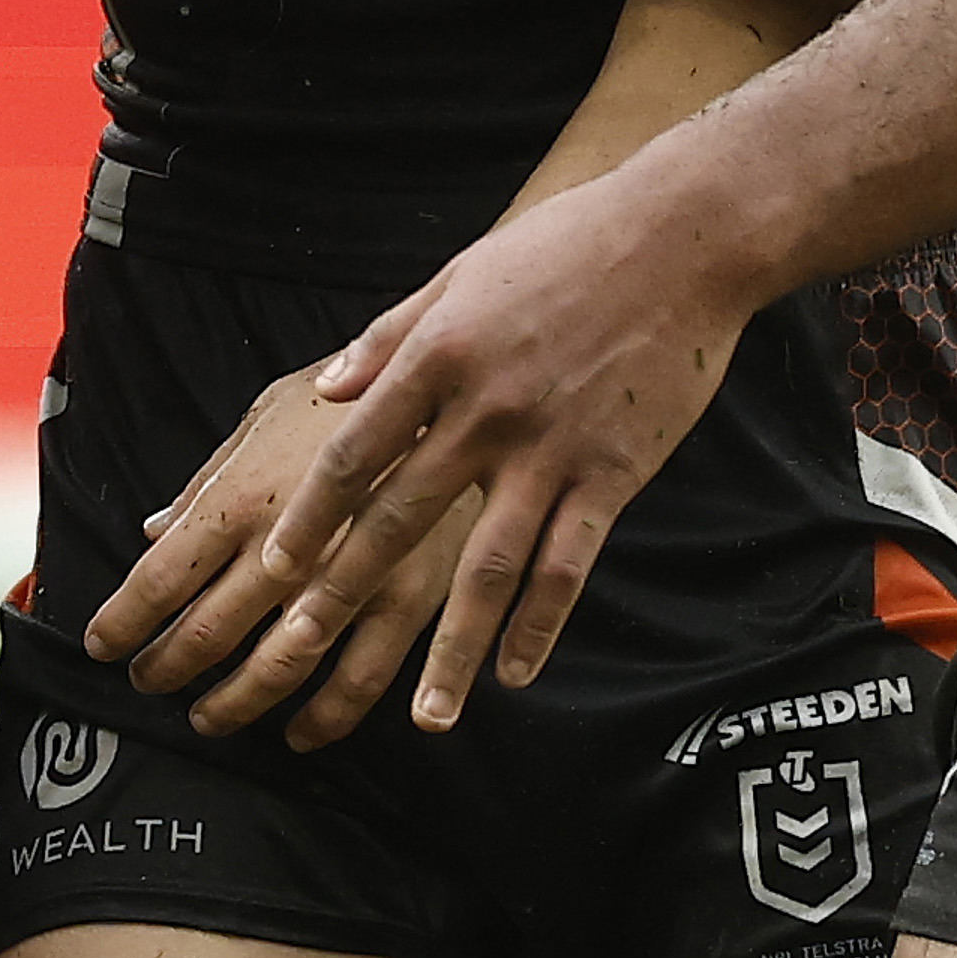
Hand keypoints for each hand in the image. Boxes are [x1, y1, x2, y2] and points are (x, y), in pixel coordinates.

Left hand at [79, 363, 480, 746]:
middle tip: (147, 684)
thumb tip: (153, 528)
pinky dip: (324, 719)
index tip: (103, 645)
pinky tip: (298, 731)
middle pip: (207, 633)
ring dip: (233, 704)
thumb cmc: (355, 393)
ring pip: (276, 669)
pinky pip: (359, 682)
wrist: (459, 387)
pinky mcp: (409, 601)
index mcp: (244, 493)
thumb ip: (209, 476)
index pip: (161, 577)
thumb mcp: (268, 410)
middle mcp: (288, 544)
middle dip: (165, 669)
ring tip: (208, 716)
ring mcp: (349, 580)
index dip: (123, 621)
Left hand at [226, 170, 763, 732]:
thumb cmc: (567, 246)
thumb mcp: (461, 272)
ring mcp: (551, 450)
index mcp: (439, 356)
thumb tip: (325, 388)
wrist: (683, 241)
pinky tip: (515, 673)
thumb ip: (389, 337)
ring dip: (451, 649)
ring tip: (425, 716)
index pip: (354, 452)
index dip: (311, 514)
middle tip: (299, 654)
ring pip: (487, 569)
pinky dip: (539, 628)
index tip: (274, 567)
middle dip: (344, 593)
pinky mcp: (612, 476)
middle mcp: (485, 412)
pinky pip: (567, 569)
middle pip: (400, 519)